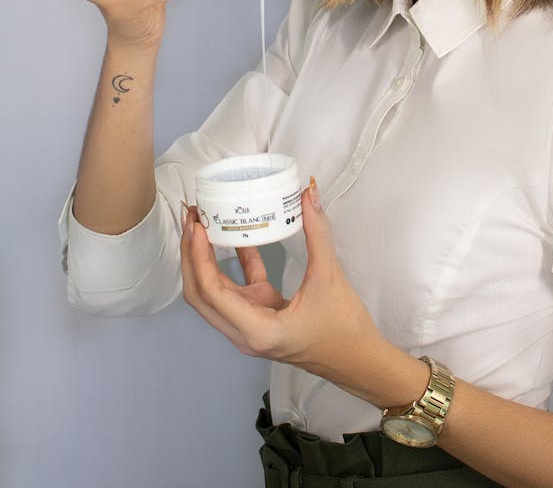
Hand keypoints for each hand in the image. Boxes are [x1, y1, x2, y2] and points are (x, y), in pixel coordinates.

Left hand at [180, 180, 386, 387]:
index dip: (198, 257)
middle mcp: (244, 332)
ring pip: (214, 292)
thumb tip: (308, 195)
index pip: (211, 292)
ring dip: (204, 260)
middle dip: (190, 255)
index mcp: (256, 330)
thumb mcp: (329, 278)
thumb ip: (317, 234)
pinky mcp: (260, 316)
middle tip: (191, 218)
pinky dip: (234, 264)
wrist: (357, 360)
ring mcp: (250, 325)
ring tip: (203, 224)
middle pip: (200, 294)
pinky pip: (238, 289)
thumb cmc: (344, 329)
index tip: (197, 225)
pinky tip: (237, 236)